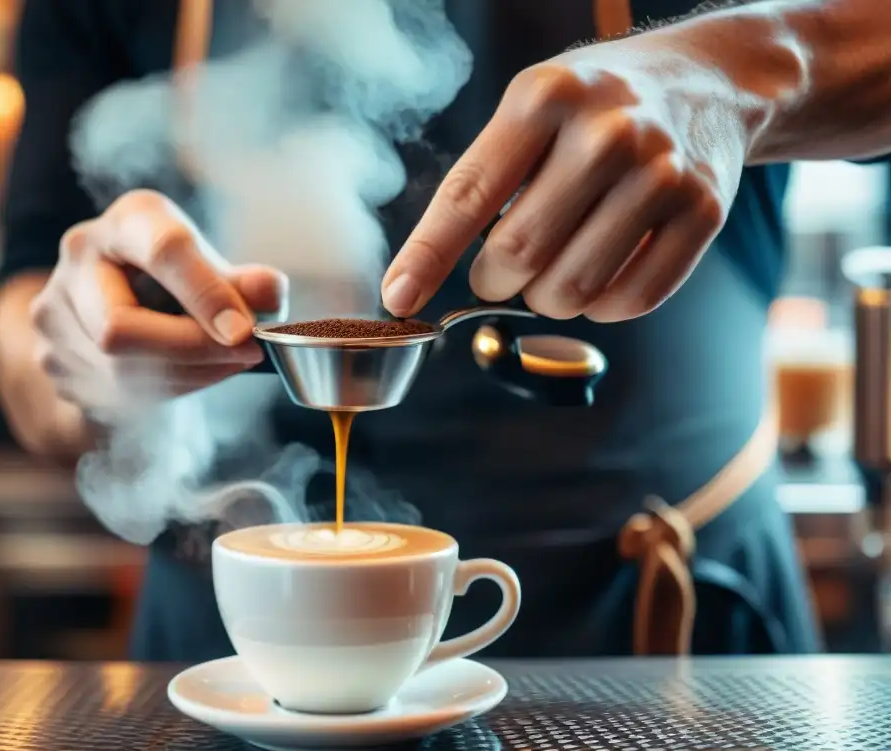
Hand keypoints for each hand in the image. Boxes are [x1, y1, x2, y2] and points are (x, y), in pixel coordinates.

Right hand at [31, 189, 285, 419]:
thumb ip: (244, 281)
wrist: (113, 292)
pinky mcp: (54, 361)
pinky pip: (117, 394)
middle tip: (247, 354)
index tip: (245, 331)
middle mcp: (76, 260)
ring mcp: (54, 315)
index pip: (163, 253)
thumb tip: (270, 292)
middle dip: (192, 351)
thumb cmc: (177, 274)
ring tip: (227, 361)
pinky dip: (168, 390)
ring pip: (120, 371)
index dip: (206, 295)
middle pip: (119, 329)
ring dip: (188, 376)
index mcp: (126, 222)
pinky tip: (194, 372)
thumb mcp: (213, 263)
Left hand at [382, 38, 744, 321]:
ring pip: (572, 289)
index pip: (467, 195)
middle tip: (500, 272)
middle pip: (519, 254)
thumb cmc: (597, 107)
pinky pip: (632, 301)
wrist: (709, 82)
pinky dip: (604, 308)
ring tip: (553, 271)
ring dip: (547, 300)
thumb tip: (425, 274)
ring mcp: (662, 172)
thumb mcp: (532, 111)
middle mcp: (606, 132)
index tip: (398, 297)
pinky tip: (602, 277)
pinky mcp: (704, 212)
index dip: (427, 257)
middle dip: (494, 282)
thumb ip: (485, 180)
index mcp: (545, 98)